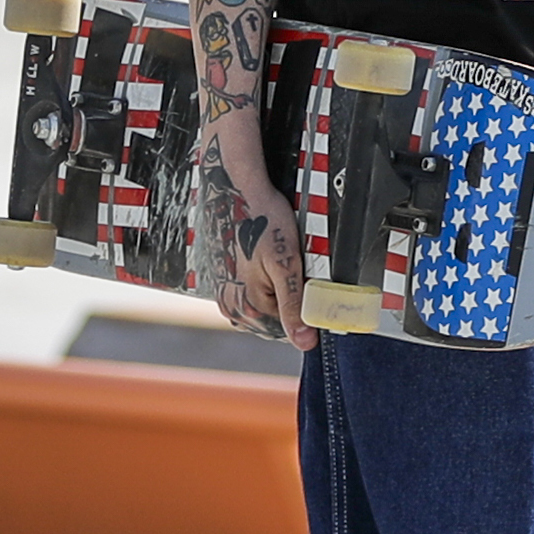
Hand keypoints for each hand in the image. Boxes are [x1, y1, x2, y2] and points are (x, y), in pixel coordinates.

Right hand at [191, 152, 318, 350]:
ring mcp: (224, 293)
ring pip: (263, 308)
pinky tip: (266, 263)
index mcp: (247, 307)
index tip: (310, 286)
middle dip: (289, 301)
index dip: (305, 310)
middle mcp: (231, 306)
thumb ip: (295, 307)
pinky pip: (249, 295)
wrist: (236, 191)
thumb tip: (305, 342)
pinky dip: (263, 284)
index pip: (288, 329)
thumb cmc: (263, 221)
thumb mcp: (287, 265)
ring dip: (276, 293)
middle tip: (294, 268)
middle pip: (274, 320)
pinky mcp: (222, 280)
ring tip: (278, 262)